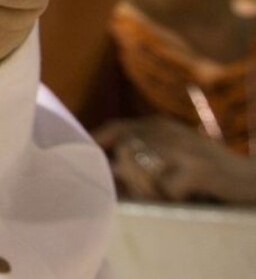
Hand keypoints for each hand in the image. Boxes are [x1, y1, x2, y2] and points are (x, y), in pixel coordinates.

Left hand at [94, 115, 255, 203]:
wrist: (255, 185)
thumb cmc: (210, 180)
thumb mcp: (172, 161)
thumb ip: (140, 161)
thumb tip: (108, 168)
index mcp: (161, 126)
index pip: (117, 129)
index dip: (99, 144)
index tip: (87, 160)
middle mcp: (170, 130)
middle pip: (124, 153)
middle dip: (131, 179)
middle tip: (155, 195)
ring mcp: (184, 148)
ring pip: (141, 171)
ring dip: (151, 192)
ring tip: (173, 197)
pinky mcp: (198, 168)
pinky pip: (165, 190)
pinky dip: (174, 201)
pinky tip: (191, 199)